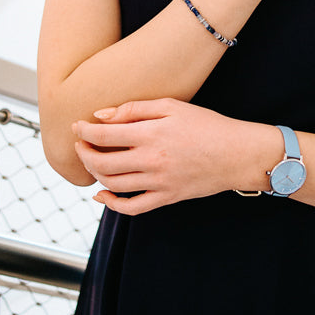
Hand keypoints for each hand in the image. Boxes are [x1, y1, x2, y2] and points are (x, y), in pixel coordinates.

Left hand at [72, 99, 264, 214]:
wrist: (237, 154)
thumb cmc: (206, 125)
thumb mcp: (171, 106)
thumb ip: (134, 109)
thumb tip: (101, 115)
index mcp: (151, 135)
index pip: (104, 135)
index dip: (84, 131)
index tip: (76, 125)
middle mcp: (151, 161)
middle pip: (102, 163)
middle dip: (84, 153)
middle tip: (80, 143)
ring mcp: (158, 183)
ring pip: (113, 185)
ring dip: (94, 174)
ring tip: (92, 160)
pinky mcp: (167, 198)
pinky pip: (133, 208)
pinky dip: (112, 204)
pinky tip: (102, 195)